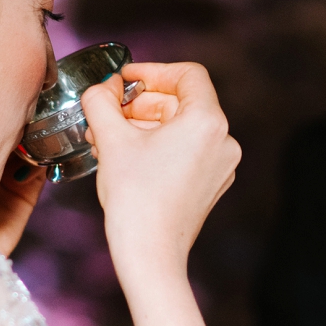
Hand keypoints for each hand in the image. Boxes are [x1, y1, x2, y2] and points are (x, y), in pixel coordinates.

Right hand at [81, 62, 239, 287]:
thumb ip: (102, 101)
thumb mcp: (111, 139)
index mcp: (207, 121)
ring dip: (143, 126)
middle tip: (107, 112)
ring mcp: (221, 166)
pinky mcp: (211, 185)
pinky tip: (125, 158)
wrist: (150, 255)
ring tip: (107, 139)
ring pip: (180, 128)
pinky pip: (185, 151)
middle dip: (140, 104)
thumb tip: (102, 88)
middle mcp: (224, 141)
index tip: (124, 80)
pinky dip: (157, 147)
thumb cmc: (135, 199)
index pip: (187, 74)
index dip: (152, 71)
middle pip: (181, 102)